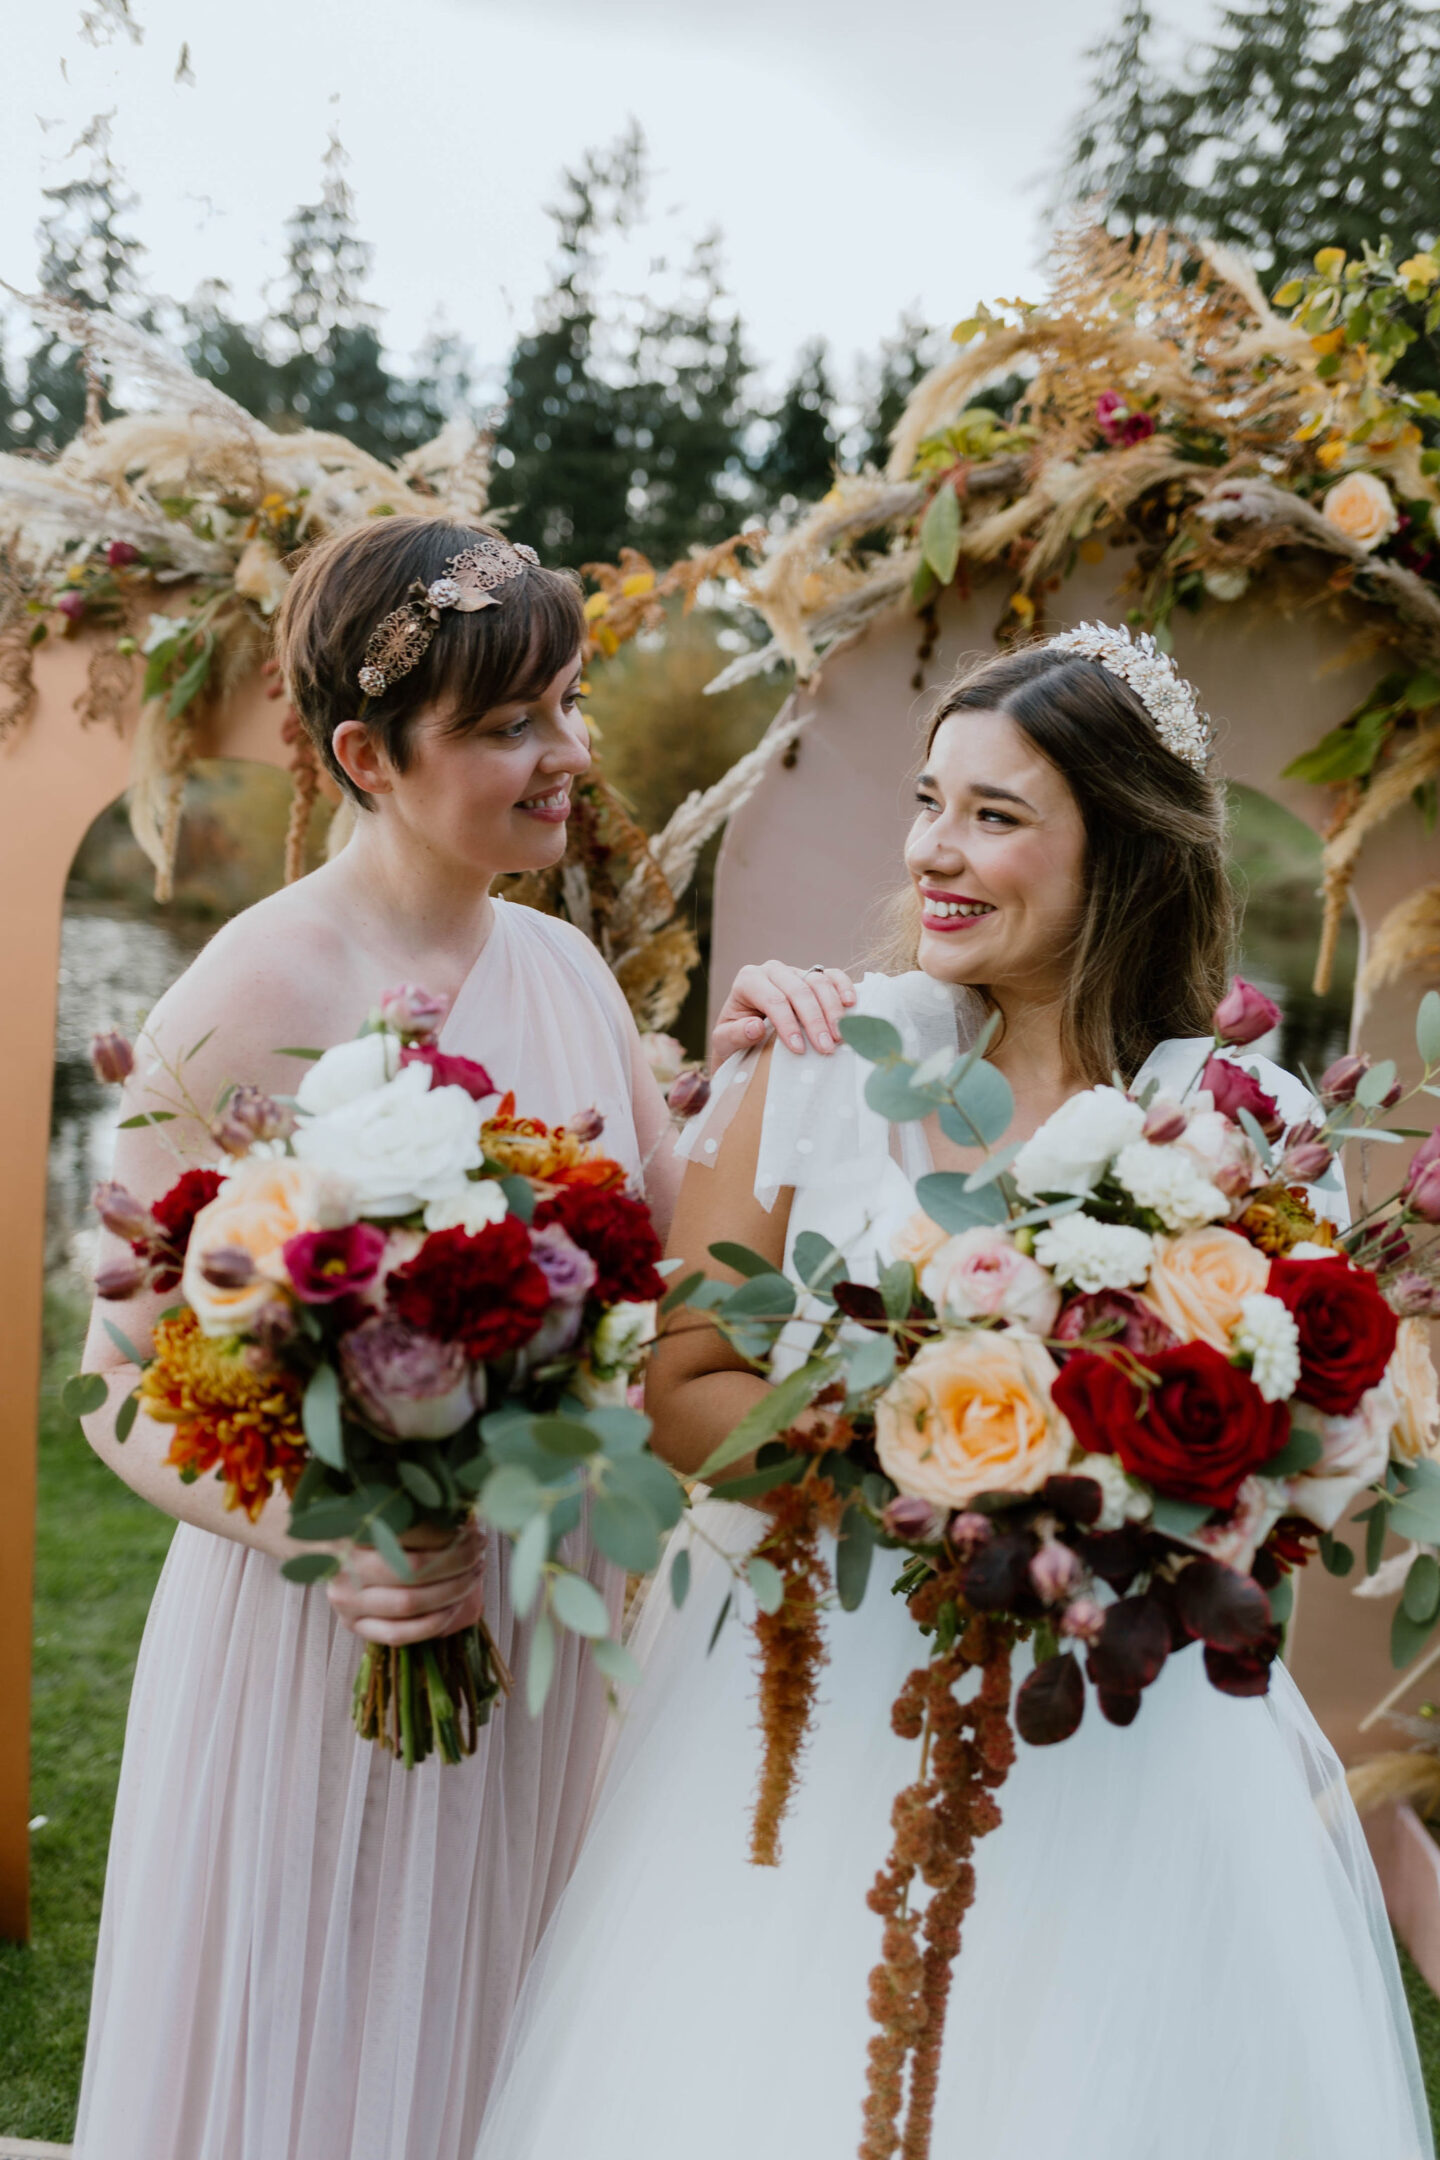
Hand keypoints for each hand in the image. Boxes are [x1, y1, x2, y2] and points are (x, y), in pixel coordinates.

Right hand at [325, 1518, 487, 1646]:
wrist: (319, 1552)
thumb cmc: (363, 1526)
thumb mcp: (382, 1508)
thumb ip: (416, 1509)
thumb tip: (467, 1513)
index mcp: (352, 1528)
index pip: (410, 1532)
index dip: (447, 1534)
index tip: (472, 1530)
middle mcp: (344, 1566)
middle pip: (412, 1569)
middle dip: (456, 1562)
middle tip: (479, 1551)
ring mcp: (346, 1601)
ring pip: (409, 1603)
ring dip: (452, 1591)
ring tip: (474, 1574)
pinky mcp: (353, 1626)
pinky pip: (398, 1634)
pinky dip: (433, 1623)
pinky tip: (454, 1607)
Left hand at [710, 962, 856, 1063]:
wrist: (745, 1034)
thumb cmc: (734, 1038)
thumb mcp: (724, 1041)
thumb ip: (735, 1035)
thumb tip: (756, 1027)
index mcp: (748, 980)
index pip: (773, 999)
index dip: (788, 1024)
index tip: (800, 1049)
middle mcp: (772, 970)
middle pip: (799, 990)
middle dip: (814, 1020)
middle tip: (826, 1047)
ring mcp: (795, 971)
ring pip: (818, 981)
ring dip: (832, 1010)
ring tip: (839, 1036)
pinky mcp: (813, 976)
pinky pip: (832, 975)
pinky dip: (844, 987)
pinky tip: (850, 1005)